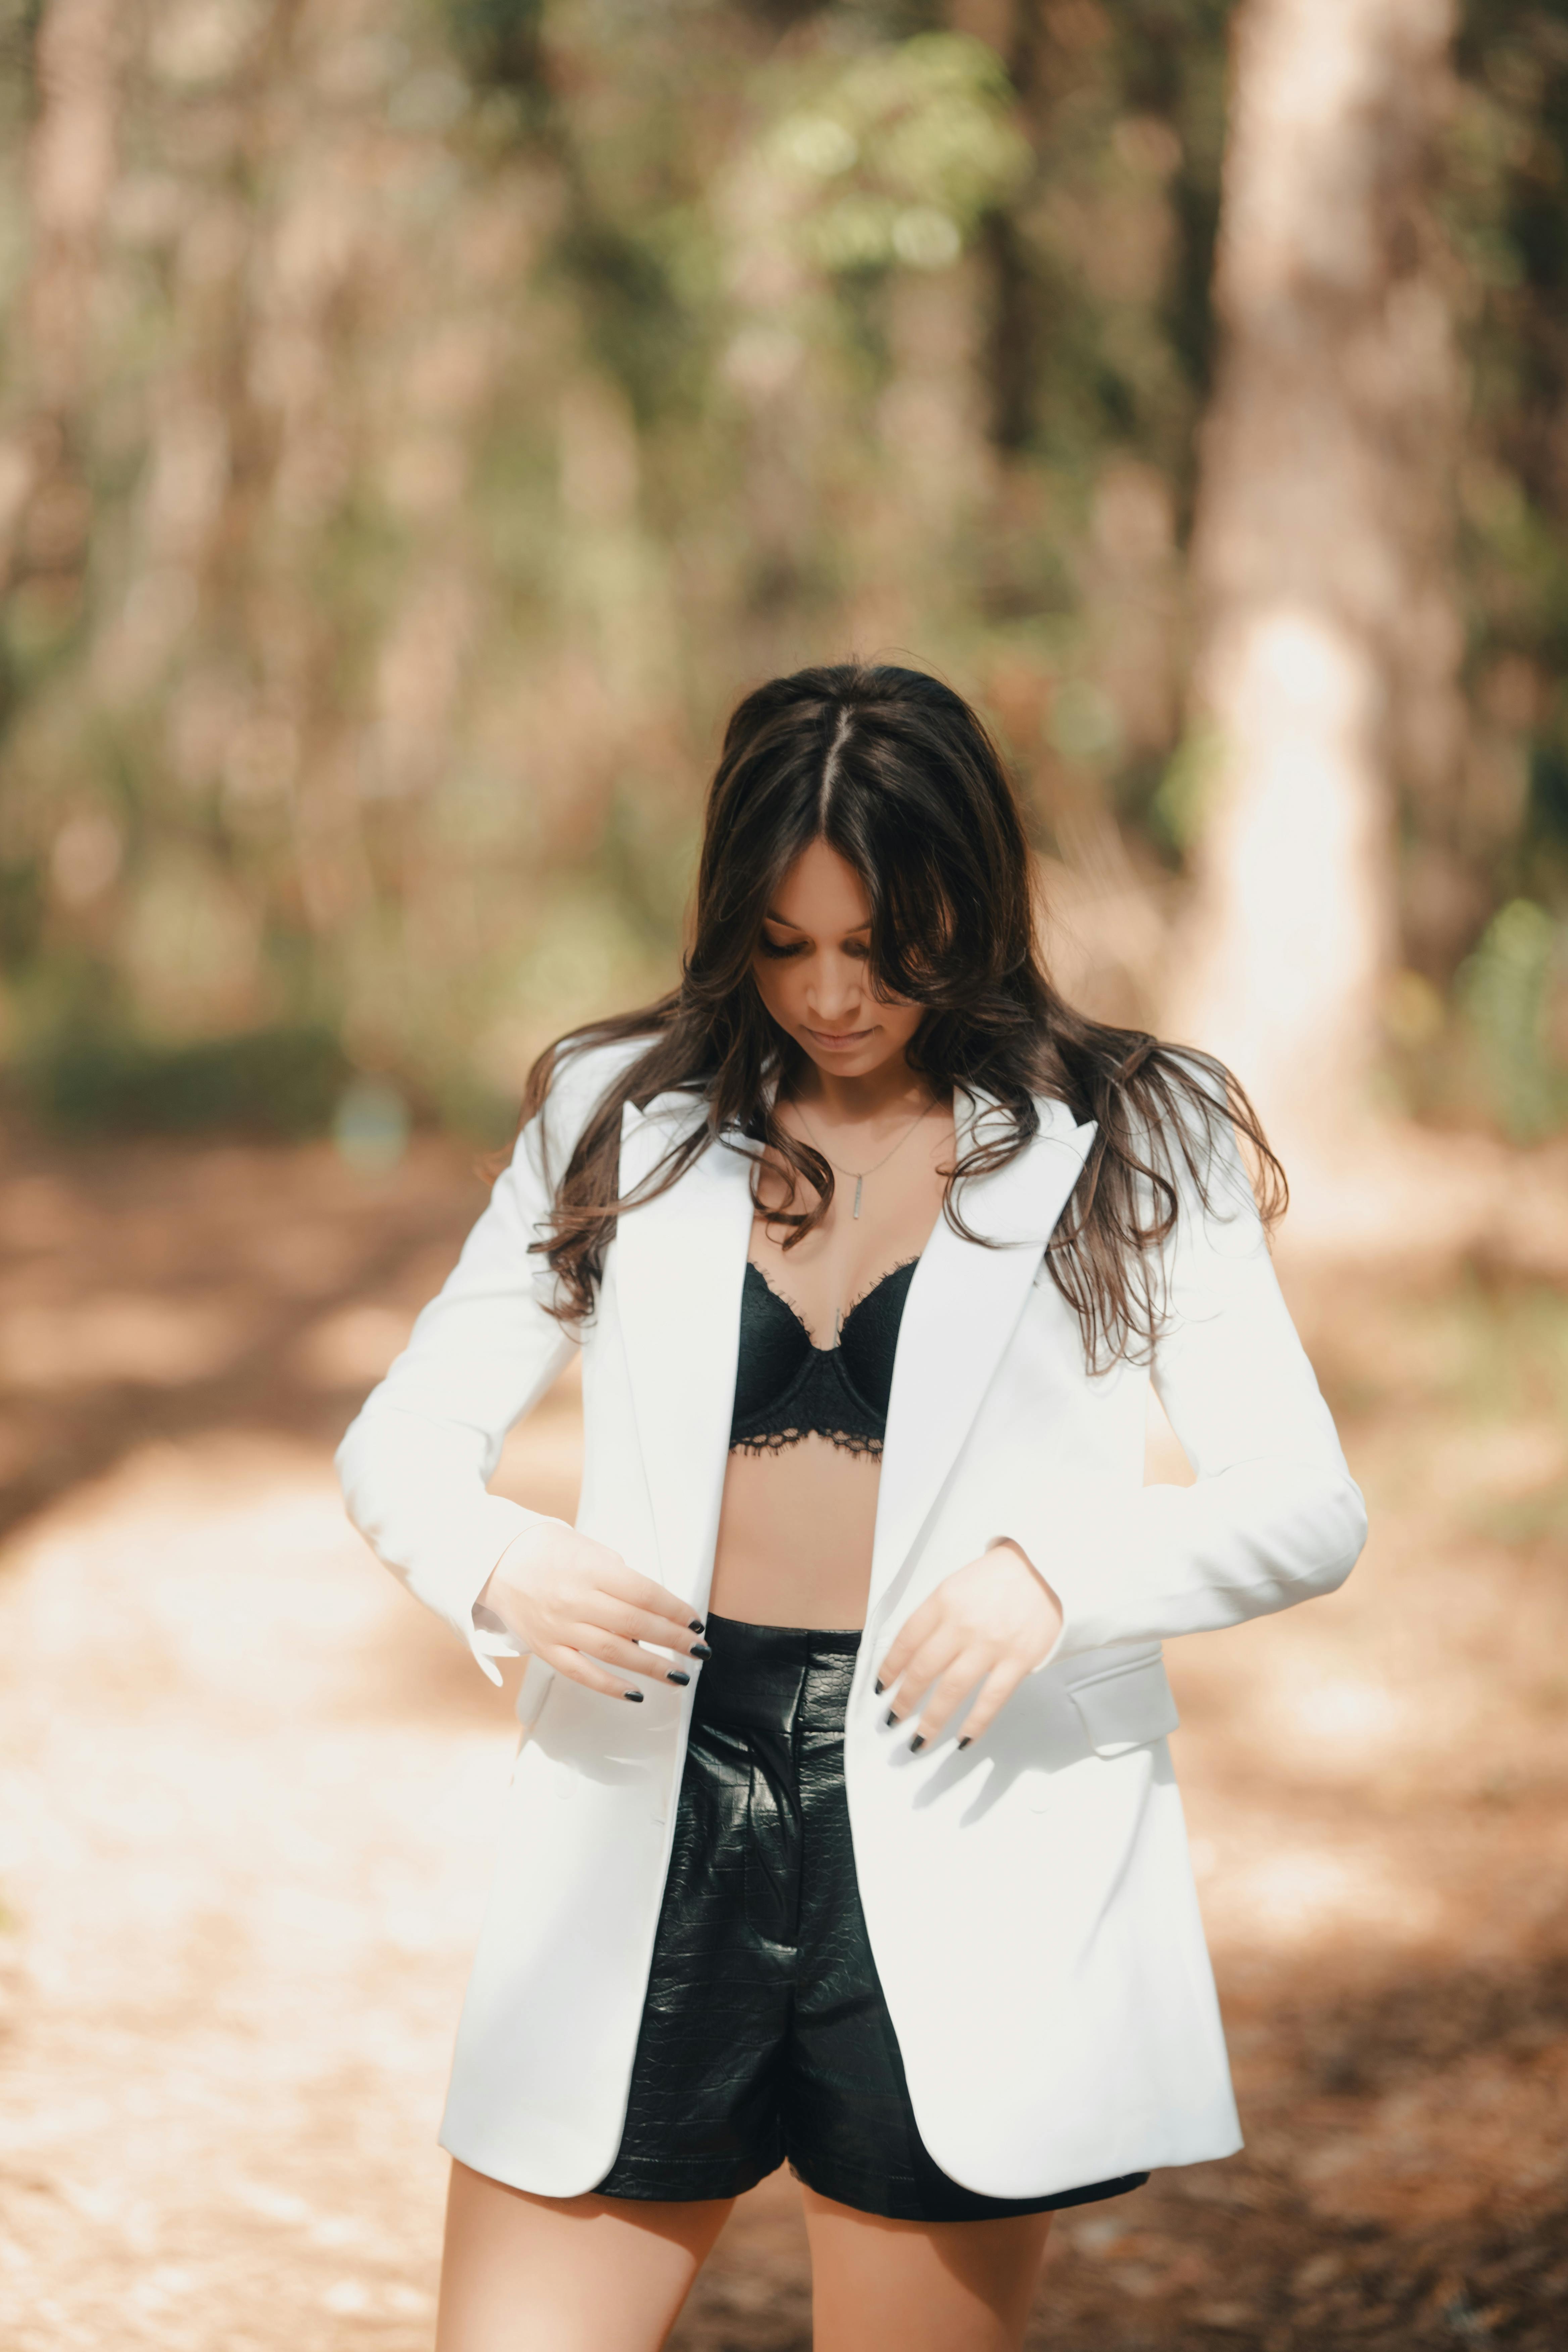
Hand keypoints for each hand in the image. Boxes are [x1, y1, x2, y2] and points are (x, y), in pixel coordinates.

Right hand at [477, 1521, 706, 1702]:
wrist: (495, 1560)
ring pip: (613, 1652)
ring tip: (679, 1676)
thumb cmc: (547, 1549)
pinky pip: (582, 1673)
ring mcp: (560, 1628)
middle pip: (635, 1624)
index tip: (695, 1622)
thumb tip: (649, 1607)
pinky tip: (636, 1694)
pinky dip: (610, 1686)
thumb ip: (620, 1576)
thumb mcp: (589, 1548)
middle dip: (673, 1640)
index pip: (644, 1593)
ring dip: (651, 1667)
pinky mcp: (546, 1649)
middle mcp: (576, 1600)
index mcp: (591, 1570)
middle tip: (700, 1651)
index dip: (674, 1610)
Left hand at [875, 1539, 1062, 1749]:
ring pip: (952, 1690)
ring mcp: (991, 1643)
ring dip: (932, 1720)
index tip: (882, 1686)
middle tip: (894, 1718)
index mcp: (943, 1600)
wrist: (1048, 1569)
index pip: (906, 1640)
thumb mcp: (957, 1585)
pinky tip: (963, 1739)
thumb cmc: (1002, 1576)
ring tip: (919, 1739)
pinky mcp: (1018, 1660)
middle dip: (904, 1700)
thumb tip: (911, 1654)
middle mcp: (963, 1623)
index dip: (889, 1668)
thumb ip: (935, 1617)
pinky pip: (991, 1699)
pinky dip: (975, 1723)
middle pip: (923, 1669)